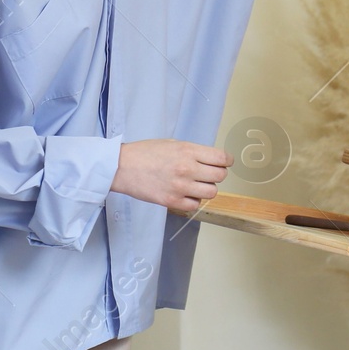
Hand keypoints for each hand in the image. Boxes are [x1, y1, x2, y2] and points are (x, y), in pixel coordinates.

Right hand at [111, 139, 232, 212]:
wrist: (122, 167)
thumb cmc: (145, 153)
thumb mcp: (172, 144)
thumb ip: (193, 152)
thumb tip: (212, 160)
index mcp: (188, 151)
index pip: (222, 158)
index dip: (226, 161)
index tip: (224, 163)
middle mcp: (187, 169)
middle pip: (220, 176)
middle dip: (216, 174)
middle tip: (207, 174)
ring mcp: (180, 187)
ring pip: (211, 193)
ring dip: (206, 189)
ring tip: (194, 185)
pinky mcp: (172, 201)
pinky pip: (195, 205)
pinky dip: (193, 201)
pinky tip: (184, 194)